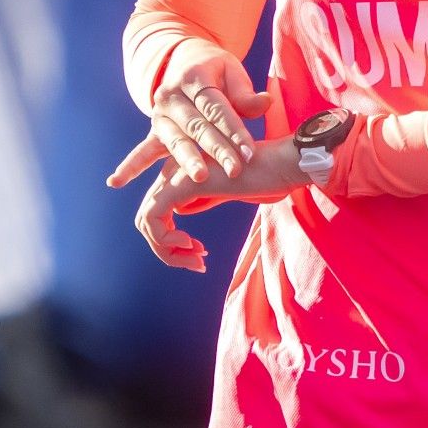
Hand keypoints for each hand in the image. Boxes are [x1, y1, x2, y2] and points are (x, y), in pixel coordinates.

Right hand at [106, 44, 270, 187]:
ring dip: (187, 160)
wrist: (184, 62)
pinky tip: (115, 182)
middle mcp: (171, 95)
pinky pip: (142, 151)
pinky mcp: (154, 131)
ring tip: (199, 178)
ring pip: (175, 140)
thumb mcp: (231, 73)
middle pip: (197, 126)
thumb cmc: (216, 72)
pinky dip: (130, 167)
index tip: (250, 153)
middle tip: (234, 170)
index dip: (234, 130)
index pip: (216, 108)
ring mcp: (160, 114)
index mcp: (194, 77)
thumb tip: (264, 103)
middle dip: (217, 149)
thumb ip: (245, 94)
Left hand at [132, 137, 303, 270]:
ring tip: (196, 259)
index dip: (172, 240)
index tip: (199, 253)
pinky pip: (152, 218)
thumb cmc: (263, 177)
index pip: (157, 212)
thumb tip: (180, 216)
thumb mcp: (224, 193)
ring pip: (145, 221)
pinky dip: (166, 240)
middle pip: (147, 219)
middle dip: (167, 250)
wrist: (282, 164)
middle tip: (197, 263)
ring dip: (167, 250)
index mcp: (183, 172)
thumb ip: (200, 200)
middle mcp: (173, 171)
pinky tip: (192, 244)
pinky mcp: (182, 183)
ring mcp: (175, 175)